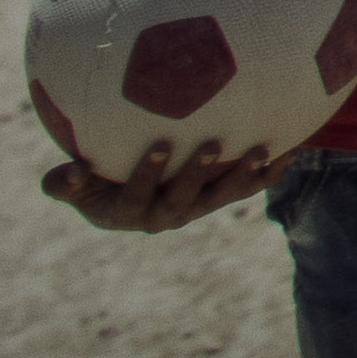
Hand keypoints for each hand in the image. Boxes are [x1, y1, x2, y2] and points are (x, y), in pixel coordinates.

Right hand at [46, 130, 276, 231]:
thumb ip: (64, 183)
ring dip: (242, 175)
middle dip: (199, 174)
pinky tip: (292, 150)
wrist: (125, 196)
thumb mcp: (73, 186)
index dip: (150, 173)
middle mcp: (165, 215)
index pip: (139, 195)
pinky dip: (268, 172)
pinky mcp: (217, 197)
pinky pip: (246, 187)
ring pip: (221, 196)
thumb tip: (69, 174)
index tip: (161, 144)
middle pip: (185, 199)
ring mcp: (195, 207)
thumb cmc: (93, 182)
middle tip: (212, 143)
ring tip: (261, 149)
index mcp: (128, 211)